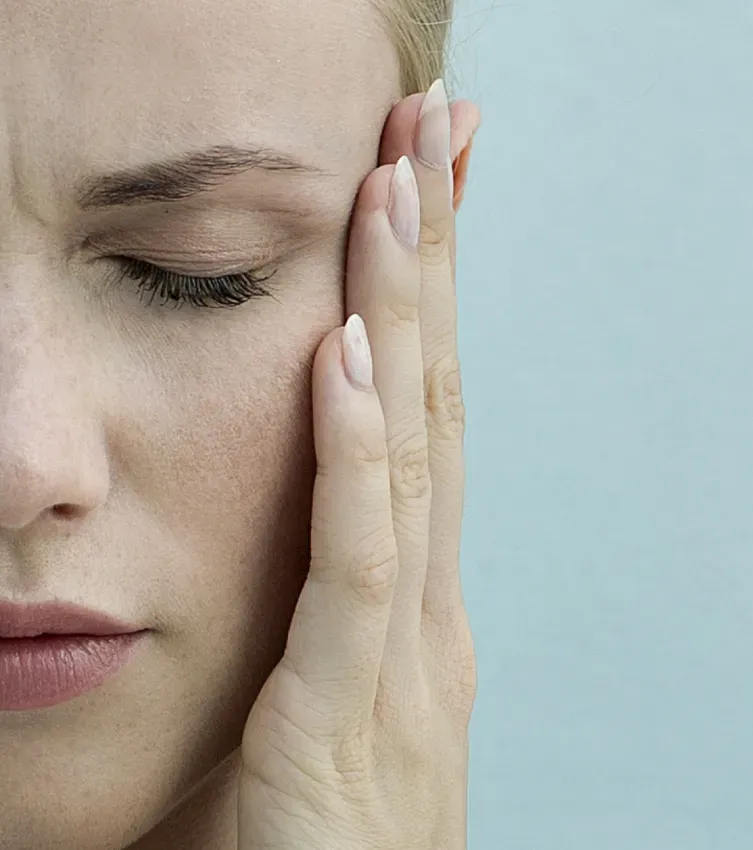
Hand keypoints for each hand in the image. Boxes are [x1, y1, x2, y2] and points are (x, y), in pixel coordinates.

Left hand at [238, 81, 481, 849]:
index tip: (428, 191)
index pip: (429, 410)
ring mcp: (405, 652)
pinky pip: (357, 558)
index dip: (434, 295)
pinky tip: (342, 356)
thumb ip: (334, 599)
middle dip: (435, 259)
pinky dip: (354, 450)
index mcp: (419, 595)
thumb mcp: (329, 691)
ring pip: (408, 448)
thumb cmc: (321, 832)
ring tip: (396, 192)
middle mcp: (429, 602)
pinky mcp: (349, 710)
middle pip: (434, 397)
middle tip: (433, 137)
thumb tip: (326, 507)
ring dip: (401, 313)